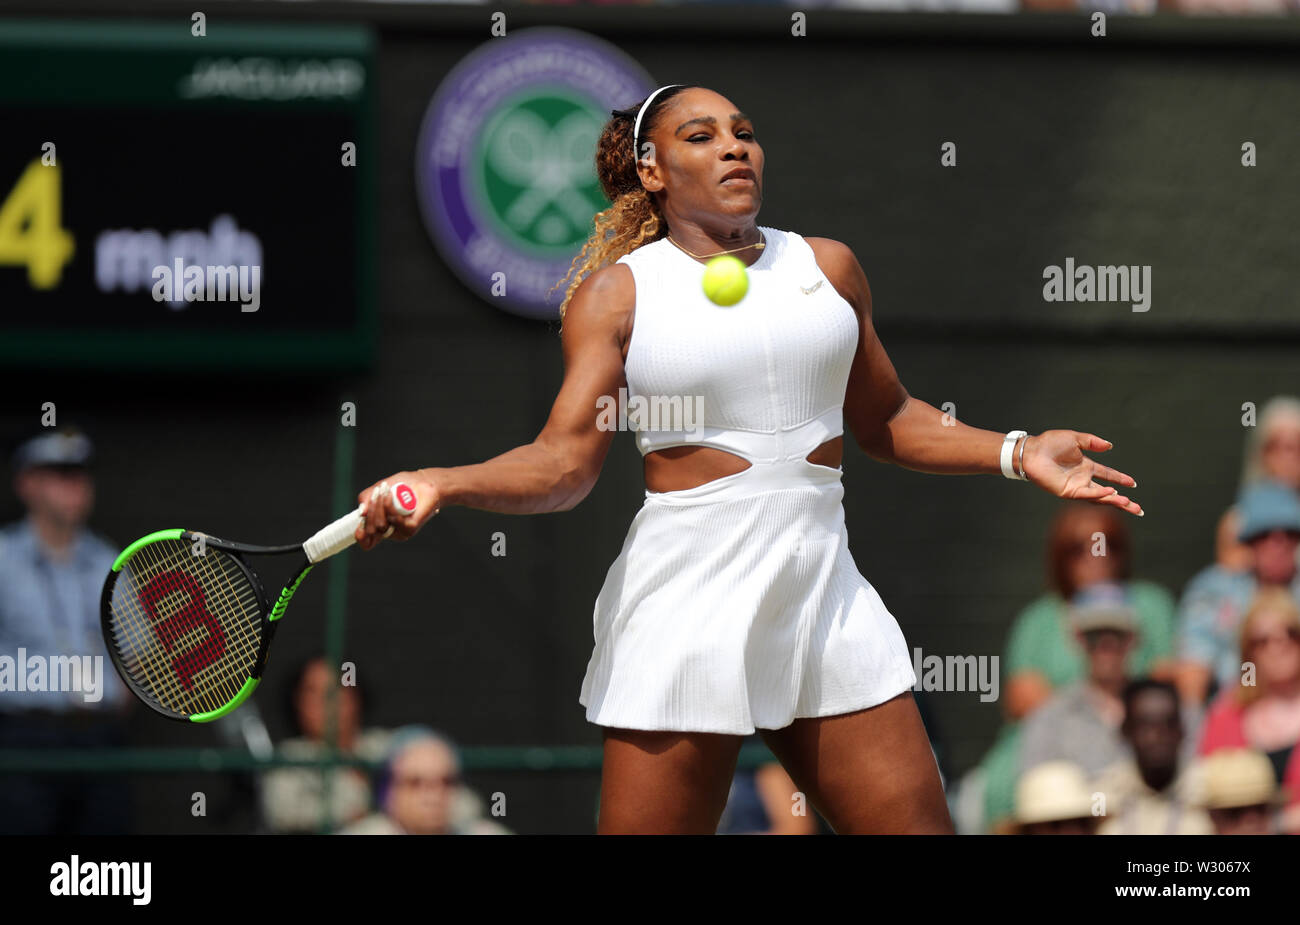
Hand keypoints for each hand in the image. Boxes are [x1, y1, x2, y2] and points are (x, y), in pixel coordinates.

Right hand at [354, 470, 443, 549]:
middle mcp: (389, 530)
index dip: (361, 538)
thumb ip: (365, 499)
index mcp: (380, 525)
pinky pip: (394, 520)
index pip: (367, 542)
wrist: (423, 482)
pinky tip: (392, 495)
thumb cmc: (401, 486)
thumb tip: (361, 512)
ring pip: (380, 525)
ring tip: (385, 491)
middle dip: (370, 510)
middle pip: (370, 530)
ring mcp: (400, 530)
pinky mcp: (411, 527)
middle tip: (376, 494)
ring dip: (379, 505)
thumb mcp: (377, 489)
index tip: (358, 529)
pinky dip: (389, 506)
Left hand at [1019, 431, 1142, 516]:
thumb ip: (1092, 442)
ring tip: (1130, 505)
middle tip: (1139, 509)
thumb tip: (1110, 446)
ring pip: (1099, 497)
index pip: (1107, 475)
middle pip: (1107, 492)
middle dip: (1123, 500)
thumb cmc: (1049, 443)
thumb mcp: (1075, 438)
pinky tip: (1111, 493)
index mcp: (1085, 466)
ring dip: (1114, 501)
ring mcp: (1076, 486)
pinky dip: (1099, 494)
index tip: (1133, 483)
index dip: (1120, 479)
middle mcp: (1083, 478)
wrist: (1032, 451)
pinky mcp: (1068, 491)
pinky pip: (1086, 494)